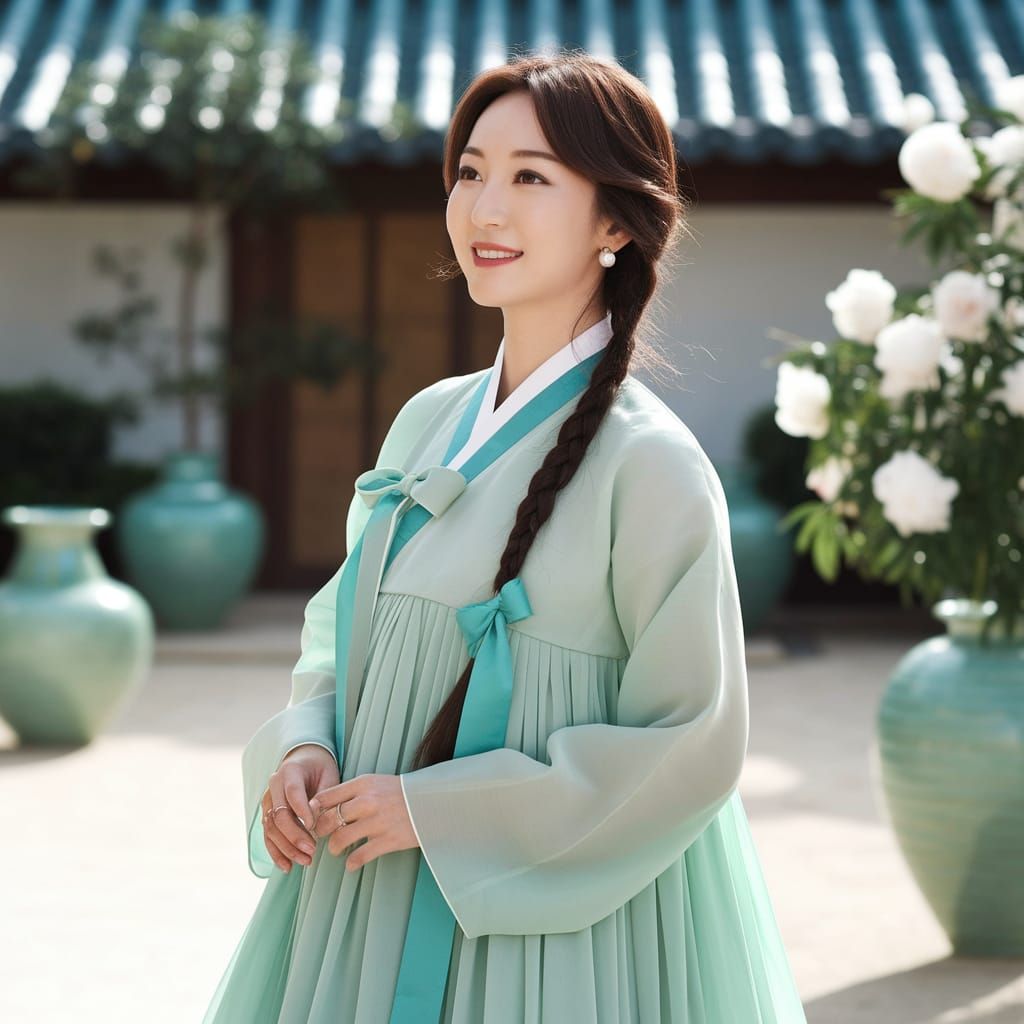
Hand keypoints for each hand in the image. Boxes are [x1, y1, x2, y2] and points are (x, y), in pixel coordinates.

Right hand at [261, 744, 340, 872]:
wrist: (305, 762)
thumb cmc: (322, 770)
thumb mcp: (329, 775)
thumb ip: (324, 797)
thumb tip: (316, 821)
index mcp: (290, 771)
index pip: (293, 793)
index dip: (303, 811)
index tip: (315, 827)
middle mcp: (274, 786)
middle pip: (279, 815)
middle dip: (295, 836)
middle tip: (312, 851)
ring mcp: (268, 801)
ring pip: (271, 829)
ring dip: (286, 848)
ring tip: (306, 861)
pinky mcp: (267, 814)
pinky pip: (267, 836)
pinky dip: (276, 853)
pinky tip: (287, 866)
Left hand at [309, 773, 418, 870]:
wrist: (433, 800)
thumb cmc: (400, 792)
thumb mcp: (375, 783)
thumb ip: (352, 791)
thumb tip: (323, 804)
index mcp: (363, 784)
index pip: (326, 796)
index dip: (313, 810)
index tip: (312, 818)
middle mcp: (368, 801)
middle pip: (329, 819)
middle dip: (320, 830)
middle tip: (320, 836)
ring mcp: (378, 821)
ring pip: (340, 838)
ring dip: (334, 847)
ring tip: (336, 849)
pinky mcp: (388, 840)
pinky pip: (360, 855)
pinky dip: (352, 862)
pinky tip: (351, 863)